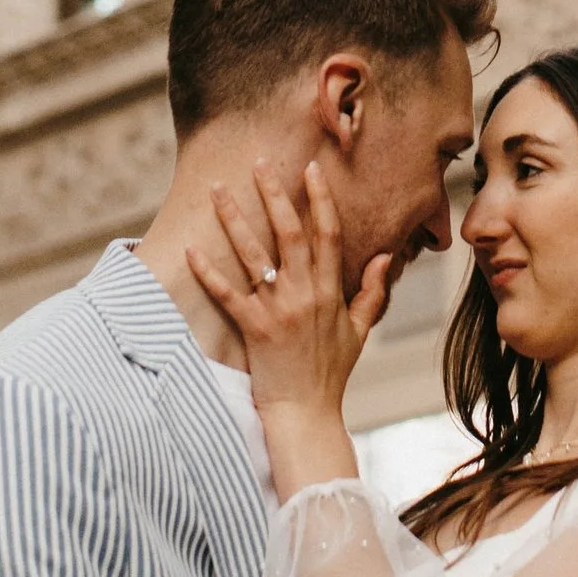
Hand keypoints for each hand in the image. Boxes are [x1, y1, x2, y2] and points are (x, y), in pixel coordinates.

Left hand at [186, 161, 389, 445]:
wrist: (307, 414)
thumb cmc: (332, 373)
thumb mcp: (360, 330)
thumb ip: (372, 291)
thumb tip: (386, 255)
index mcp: (331, 291)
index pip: (329, 233)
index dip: (320, 198)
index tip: (311, 168)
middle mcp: (306, 294)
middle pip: (290, 233)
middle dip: (275, 194)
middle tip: (260, 162)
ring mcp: (278, 311)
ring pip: (254, 255)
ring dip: (235, 220)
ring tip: (218, 190)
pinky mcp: (253, 330)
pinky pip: (227, 294)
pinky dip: (208, 272)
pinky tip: (192, 248)